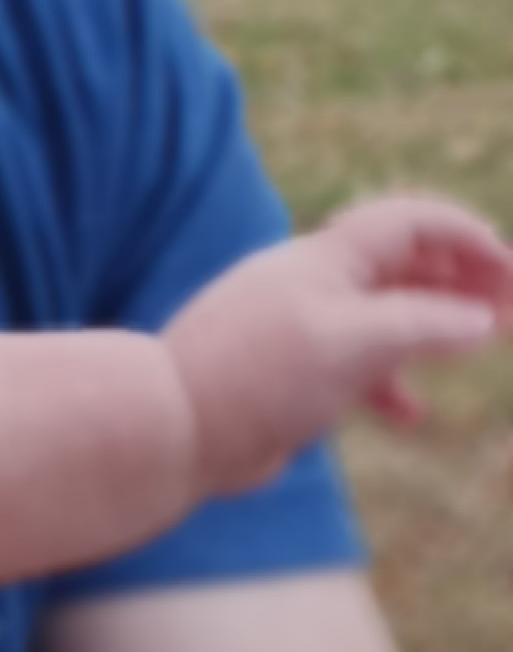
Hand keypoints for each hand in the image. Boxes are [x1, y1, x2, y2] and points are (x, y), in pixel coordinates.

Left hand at [165, 195, 512, 495]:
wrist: (171, 428)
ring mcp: (299, 330)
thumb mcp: (358, 343)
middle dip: (460, 279)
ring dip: (433, 327)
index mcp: (326, 258)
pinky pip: (351, 367)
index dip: (465, 237)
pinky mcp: (286, 375)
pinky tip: (410, 415)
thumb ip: (425, 326)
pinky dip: (388, 383)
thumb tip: (481, 321)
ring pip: (381, 316)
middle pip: (401, 265)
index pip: (409, 223)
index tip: (510, 269)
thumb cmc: (260, 375)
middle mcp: (312, 285)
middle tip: (510, 308)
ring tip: (481, 345)